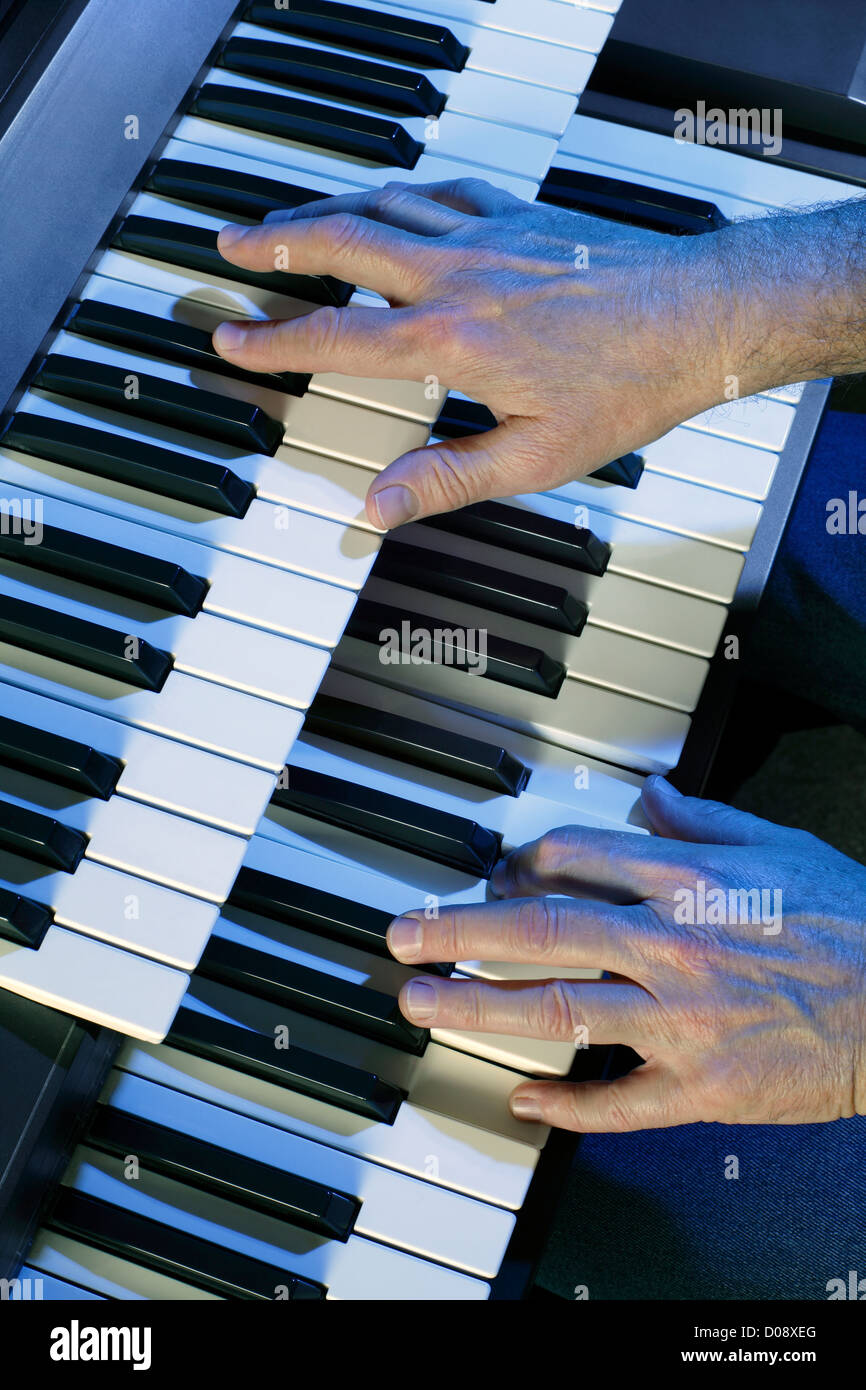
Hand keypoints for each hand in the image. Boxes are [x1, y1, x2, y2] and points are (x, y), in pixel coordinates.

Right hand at [212, 179, 742, 528]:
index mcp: (450, 340)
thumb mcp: (535, 458)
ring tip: (285, 220)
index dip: (272, 342)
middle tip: (230, 244)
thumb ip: (448, 479)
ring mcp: (487, 235)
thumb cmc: (628, 387)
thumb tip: (379, 507)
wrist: (699, 316)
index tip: (228, 338)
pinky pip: (440, 190)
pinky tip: (390, 199)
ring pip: (382, 205)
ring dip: (323, 211)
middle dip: (274, 244)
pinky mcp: (520, 214)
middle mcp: (457, 276)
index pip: (335, 337)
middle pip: (340, 245)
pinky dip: (399, 192)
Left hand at [386, 777, 865, 1131]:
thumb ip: (702, 819)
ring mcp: (684, 1020)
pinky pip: (617, 1101)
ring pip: (559, 1011)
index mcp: (689, 881)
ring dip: (481, 1007)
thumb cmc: (849, 921)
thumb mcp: (778, 843)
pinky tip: (521, 1101)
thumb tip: (650, 793)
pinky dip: (564, 1104)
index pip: (575, 858)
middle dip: (460, 933)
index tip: (485, 876)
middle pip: (543, 932)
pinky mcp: (703, 1087)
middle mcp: (674, 946)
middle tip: (405, 938)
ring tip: (424, 1005)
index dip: (516, 864)